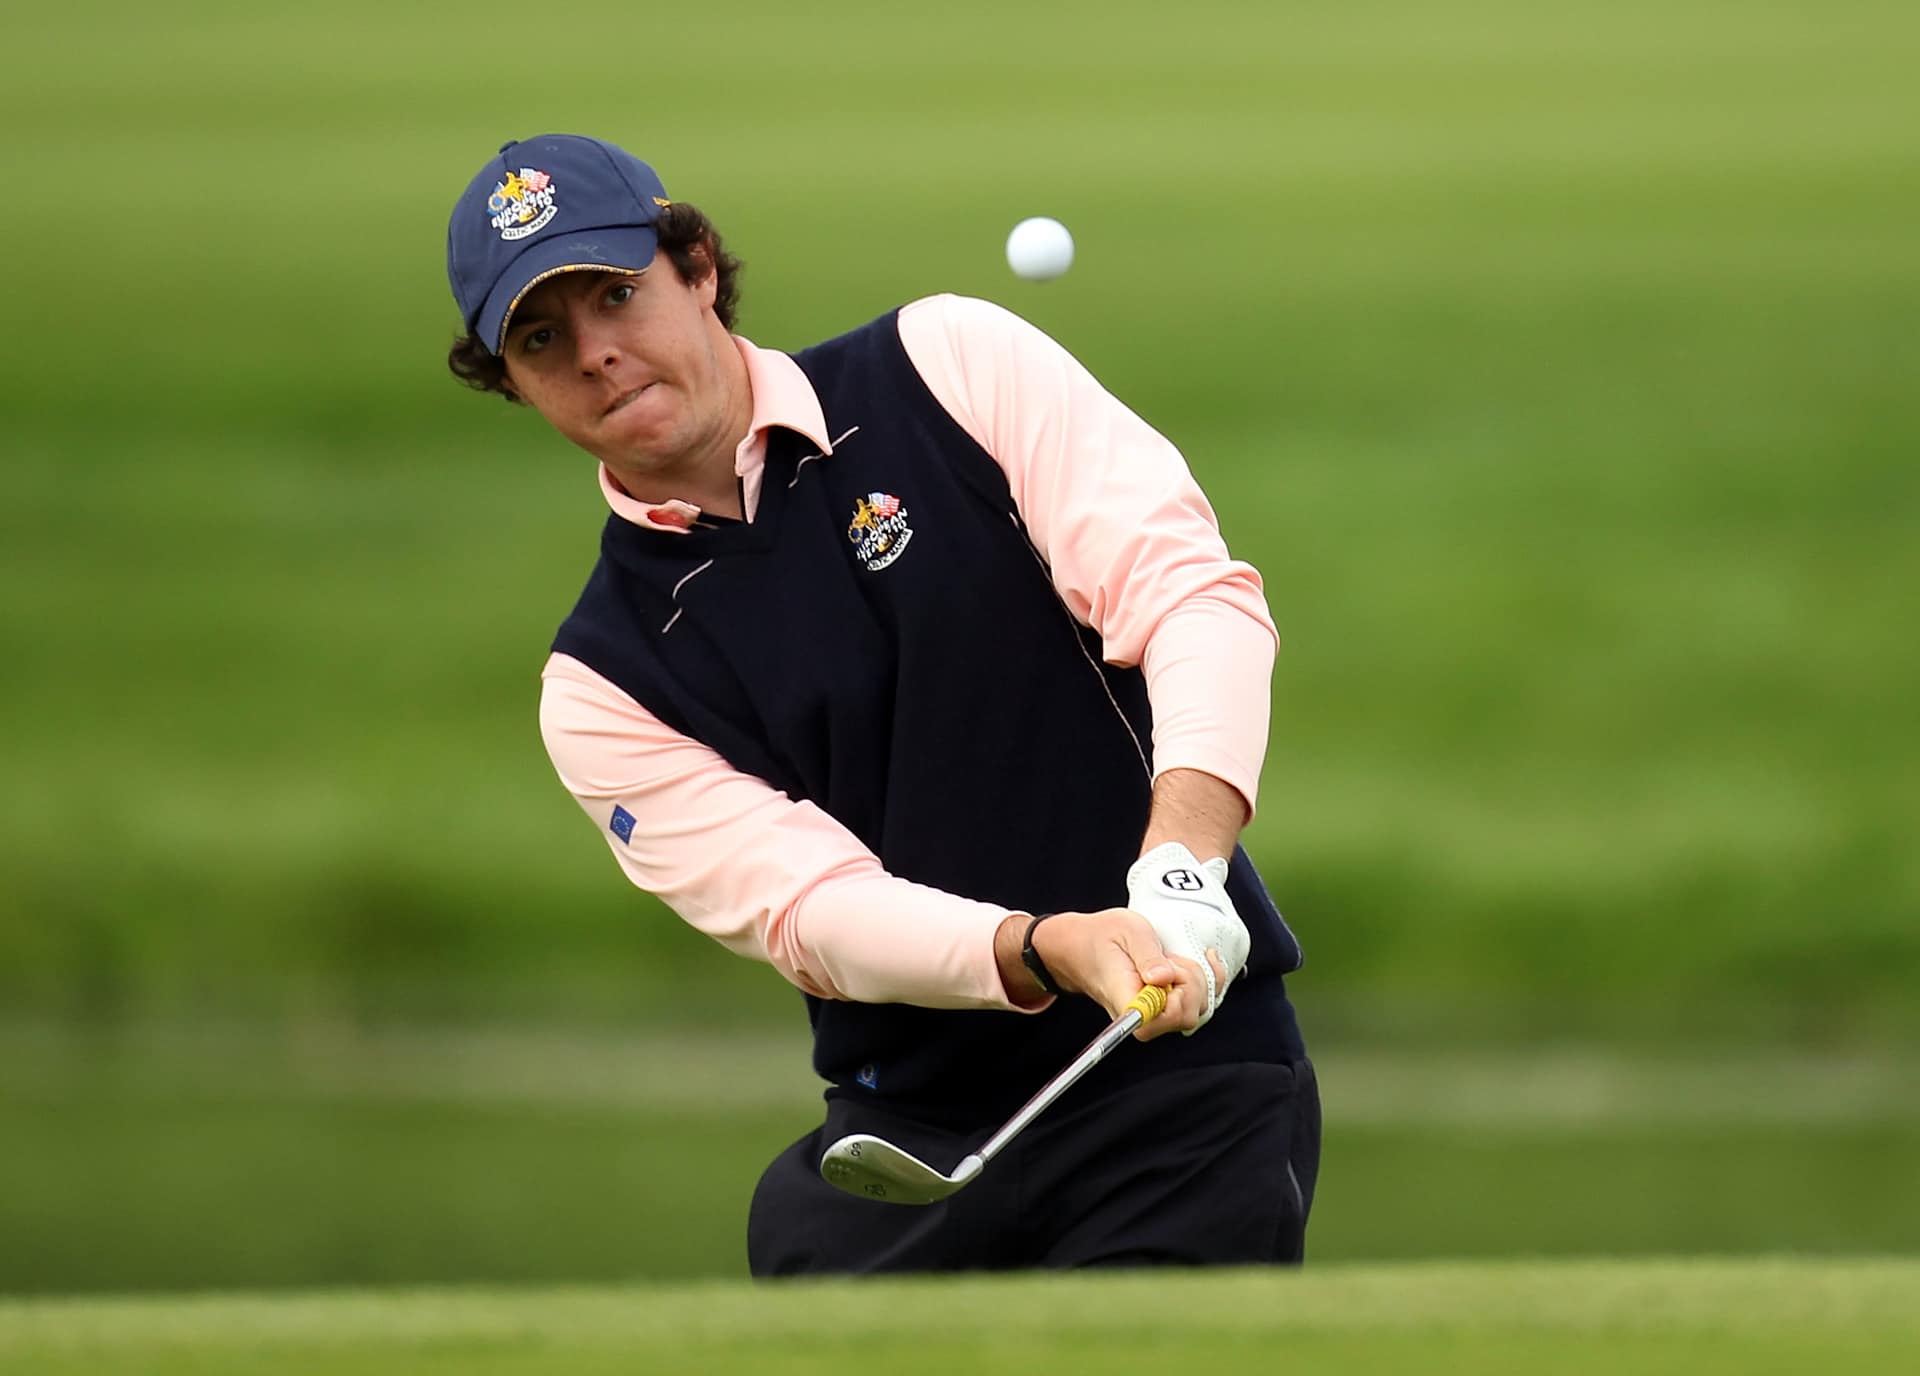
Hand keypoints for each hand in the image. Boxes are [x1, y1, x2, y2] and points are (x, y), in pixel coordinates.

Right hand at [1021, 908, 1221, 1040]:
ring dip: (1197, 978)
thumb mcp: (1126, 930)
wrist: (1083, 947)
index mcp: (1129, 1000)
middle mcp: (1142, 1016)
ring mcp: (1155, 1015)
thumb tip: (1164, 977)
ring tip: (1172, 959)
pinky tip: (1189, 963)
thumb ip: (1147, 954)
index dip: (1181, 994)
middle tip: (1170, 957)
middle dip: (1192, 980)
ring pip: (1196, 1008)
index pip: (1165, 1017)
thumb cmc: (1102, 937)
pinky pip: (1196, 1004)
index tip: (1171, 967)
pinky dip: (1203, 981)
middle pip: (1187, 1014)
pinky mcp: (1164, 1009)